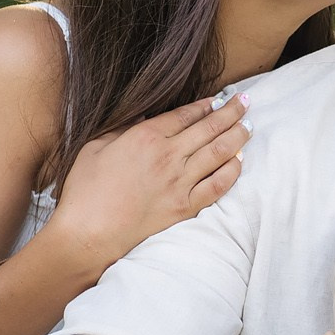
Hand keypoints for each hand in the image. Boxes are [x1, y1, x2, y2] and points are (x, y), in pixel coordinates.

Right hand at [46, 92, 250, 267]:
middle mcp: (168, 156)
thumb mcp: (95, 148)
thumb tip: (144, 116)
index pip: (185, 115)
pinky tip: (239, 161)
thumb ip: (122, 128)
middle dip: (231, 112)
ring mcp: (180, 183)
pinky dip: (232, 171)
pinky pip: (218, 185)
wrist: (88, 235)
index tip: (219, 98)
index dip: (206, 105)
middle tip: (245, 101)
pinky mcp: (185, 207)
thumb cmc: (84, 192)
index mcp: (145, 137)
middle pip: (209, 128)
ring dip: (238, 136)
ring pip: (219, 152)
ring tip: (249, 125)